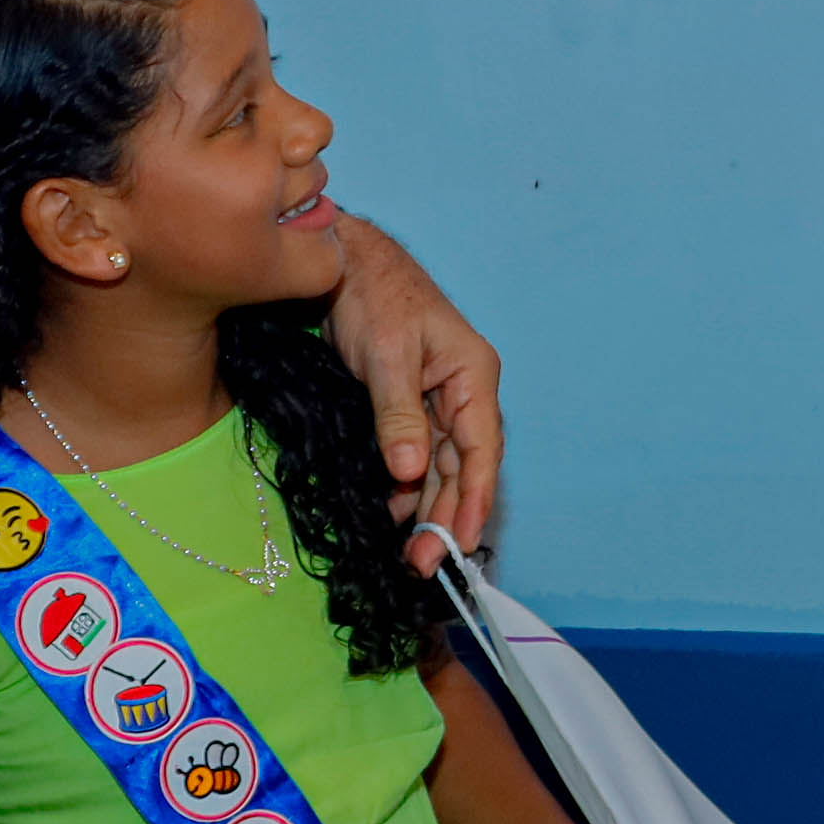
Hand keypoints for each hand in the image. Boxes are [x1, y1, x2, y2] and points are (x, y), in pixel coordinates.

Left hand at [320, 216, 503, 572]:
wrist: (341, 260)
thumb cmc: (374, 294)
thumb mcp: (385, 354)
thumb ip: (398, 414)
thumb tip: (410, 471)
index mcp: (473, 376)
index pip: (481, 450)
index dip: (473, 499)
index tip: (460, 542)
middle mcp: (462, 392)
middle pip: (463, 466)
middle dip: (448, 515)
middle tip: (426, 563)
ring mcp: (436, 399)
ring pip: (440, 466)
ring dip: (429, 507)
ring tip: (412, 550)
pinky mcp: (408, 404)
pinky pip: (416, 453)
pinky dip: (408, 484)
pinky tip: (395, 511)